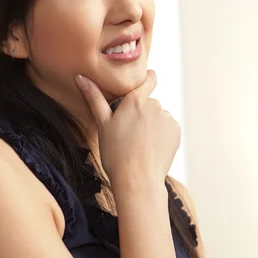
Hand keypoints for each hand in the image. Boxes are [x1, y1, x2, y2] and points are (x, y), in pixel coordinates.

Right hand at [74, 71, 180, 193]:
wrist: (137, 180)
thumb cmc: (115, 153)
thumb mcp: (102, 124)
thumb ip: (94, 98)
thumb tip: (81, 77)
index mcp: (136, 100)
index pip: (149, 79)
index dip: (148, 79)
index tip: (147, 80)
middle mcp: (155, 105)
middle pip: (149, 102)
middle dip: (142, 112)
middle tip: (130, 131)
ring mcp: (167, 119)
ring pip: (159, 116)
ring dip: (152, 124)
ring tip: (140, 143)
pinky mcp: (176, 132)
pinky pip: (168, 128)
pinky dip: (162, 134)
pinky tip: (151, 147)